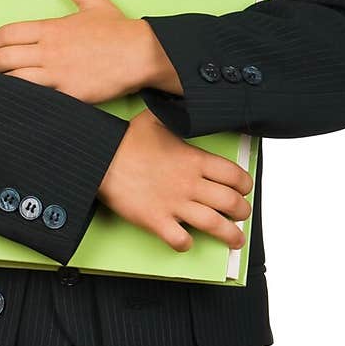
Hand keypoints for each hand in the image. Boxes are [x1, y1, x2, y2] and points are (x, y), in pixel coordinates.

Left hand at [0, 0, 161, 101]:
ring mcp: (57, 74)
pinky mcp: (68, 94)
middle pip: (4, 58)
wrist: (141, 53)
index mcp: (51, 29)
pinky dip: (20, 100)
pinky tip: (11, 103)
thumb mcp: (94, 2)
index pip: (8, 34)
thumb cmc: (119, 30)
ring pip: (14, 80)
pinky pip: (37, 99)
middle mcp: (49, 51)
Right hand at [98, 108, 252, 252]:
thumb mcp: (157, 118)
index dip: (245, 185)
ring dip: (230, 235)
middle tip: (242, 215)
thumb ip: (177, 115)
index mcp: (194, 159)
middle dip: (242, 212)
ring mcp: (174, 203)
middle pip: (231, 203)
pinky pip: (180, 239)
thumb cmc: (125, 139)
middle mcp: (189, 183)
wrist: (99, 157)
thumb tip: (185, 102)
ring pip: (214, 225)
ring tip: (236, 240)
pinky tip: (188, 241)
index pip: (234, 175)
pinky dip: (187, 244)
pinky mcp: (155, 220)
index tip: (244, 190)